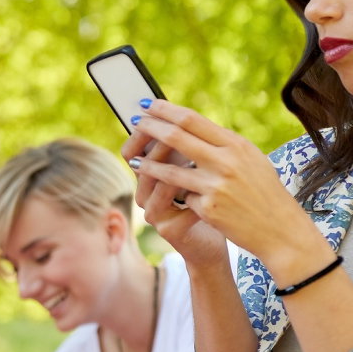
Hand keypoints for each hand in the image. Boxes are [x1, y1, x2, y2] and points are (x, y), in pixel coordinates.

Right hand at [118, 121, 228, 269]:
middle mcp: (146, 193)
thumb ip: (189, 149)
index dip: (151, 129)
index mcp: (150, 176)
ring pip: (160, 184)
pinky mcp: (169, 230)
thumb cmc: (206, 203)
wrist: (212, 242)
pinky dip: (199, 196)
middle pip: (145, 162)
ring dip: (180, 168)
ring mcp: (154, 213)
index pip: (138, 147)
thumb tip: (187, 114)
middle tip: (178, 129)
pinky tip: (214, 188)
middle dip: (163, 142)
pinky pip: (181, 208)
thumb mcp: (197, 172)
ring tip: (198, 157)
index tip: (164, 110)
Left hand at [127, 101, 331, 282]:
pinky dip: (174, 194)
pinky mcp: (209, 209)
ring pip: (170, 171)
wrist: (281, 230)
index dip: (166, 110)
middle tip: (134, 124)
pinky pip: (183, 198)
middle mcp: (226, 161)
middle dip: (150, 128)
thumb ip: (224, 146)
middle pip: (176, 137)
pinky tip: (162, 193)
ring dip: (148, 164)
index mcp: (236, 145)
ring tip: (134, 160)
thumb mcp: (251, 160)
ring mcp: (216, 185)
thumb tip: (193, 129)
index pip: (192, 120)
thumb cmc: (265, 193)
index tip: (149, 105)